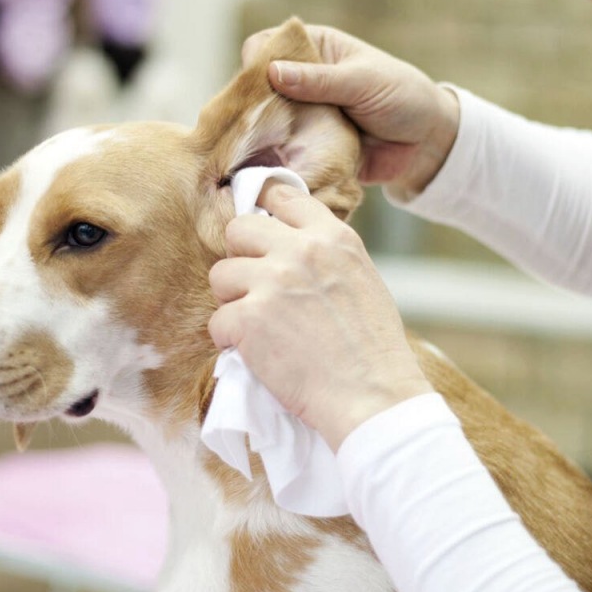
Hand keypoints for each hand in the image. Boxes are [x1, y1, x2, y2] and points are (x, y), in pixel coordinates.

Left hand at [207, 181, 434, 449]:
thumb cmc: (373, 348)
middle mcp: (301, 250)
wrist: (372, 395)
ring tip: (258, 326)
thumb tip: (286, 245)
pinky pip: (217, 321)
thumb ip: (324, 255)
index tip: (259, 235)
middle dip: (241, 258)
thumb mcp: (361, 278)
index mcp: (333, 237)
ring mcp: (271, 282)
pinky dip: (230, 341)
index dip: (264, 213)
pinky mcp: (249, 319)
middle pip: (239, 229)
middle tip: (254, 289)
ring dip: (232, 301)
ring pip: (220, 274)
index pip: (282, 195)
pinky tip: (256, 353)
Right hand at [241, 24, 460, 195]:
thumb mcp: (362, 81)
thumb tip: (272, 72)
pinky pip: (282, 152)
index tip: (253, 84)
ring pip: (265, 122)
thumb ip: (319, 80)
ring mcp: (302, 115)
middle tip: (248, 125)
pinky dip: (275, 160)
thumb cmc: (402, 97)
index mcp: (314, 49)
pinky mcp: (307, 147)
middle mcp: (301, 80)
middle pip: (257, 87)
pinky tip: (265, 169)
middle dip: (250, 105)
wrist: (427, 145)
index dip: (255, 61)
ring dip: (260, 136)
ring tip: (251, 150)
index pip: (267, 44)